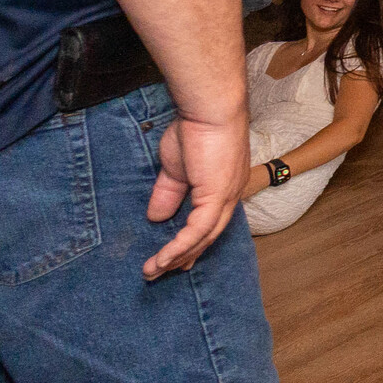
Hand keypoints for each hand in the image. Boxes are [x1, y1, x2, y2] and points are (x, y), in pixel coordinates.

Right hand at [143, 111, 248, 279]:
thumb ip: (169, 192)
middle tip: (162, 272)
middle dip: (184, 257)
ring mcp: (226, 197)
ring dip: (177, 257)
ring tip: (152, 271)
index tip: (177, 259)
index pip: (210, 223)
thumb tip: (156, 217)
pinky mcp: (217, 196)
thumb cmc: (195, 130)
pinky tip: (162, 260)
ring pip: (203, 238)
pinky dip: (180, 247)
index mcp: (223, 187)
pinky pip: (198, 230)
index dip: (194, 243)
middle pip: (208, 236)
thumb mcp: (176, 167)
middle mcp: (230, 196)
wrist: (210, 110)